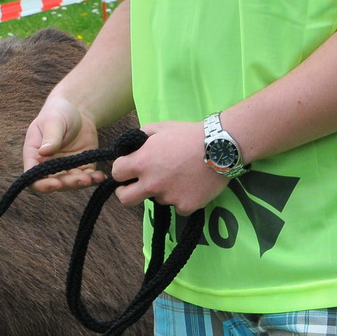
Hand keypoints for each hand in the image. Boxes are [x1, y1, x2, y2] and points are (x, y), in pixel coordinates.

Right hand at [23, 87, 105, 192]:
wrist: (77, 110)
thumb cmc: (58, 112)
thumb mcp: (53, 121)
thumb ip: (50, 137)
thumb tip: (43, 152)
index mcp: (35, 155)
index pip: (33, 176)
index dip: (42, 184)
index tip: (55, 184)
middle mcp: (48, 166)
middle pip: (54, 183)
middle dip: (68, 184)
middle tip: (82, 178)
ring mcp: (65, 168)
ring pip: (71, 184)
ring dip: (81, 183)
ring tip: (93, 177)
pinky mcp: (81, 167)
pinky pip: (86, 177)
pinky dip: (93, 179)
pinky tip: (100, 176)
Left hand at [108, 121, 228, 212]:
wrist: (219, 147)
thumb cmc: (188, 134)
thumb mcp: (159, 128)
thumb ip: (141, 137)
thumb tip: (131, 146)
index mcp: (141, 163)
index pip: (116, 173)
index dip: (122, 169)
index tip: (128, 169)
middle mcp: (151, 183)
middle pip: (125, 199)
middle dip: (126, 192)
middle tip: (134, 187)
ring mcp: (168, 197)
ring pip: (156, 200)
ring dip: (161, 191)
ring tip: (178, 176)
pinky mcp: (186, 207)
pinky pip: (178, 207)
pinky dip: (182, 199)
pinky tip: (192, 186)